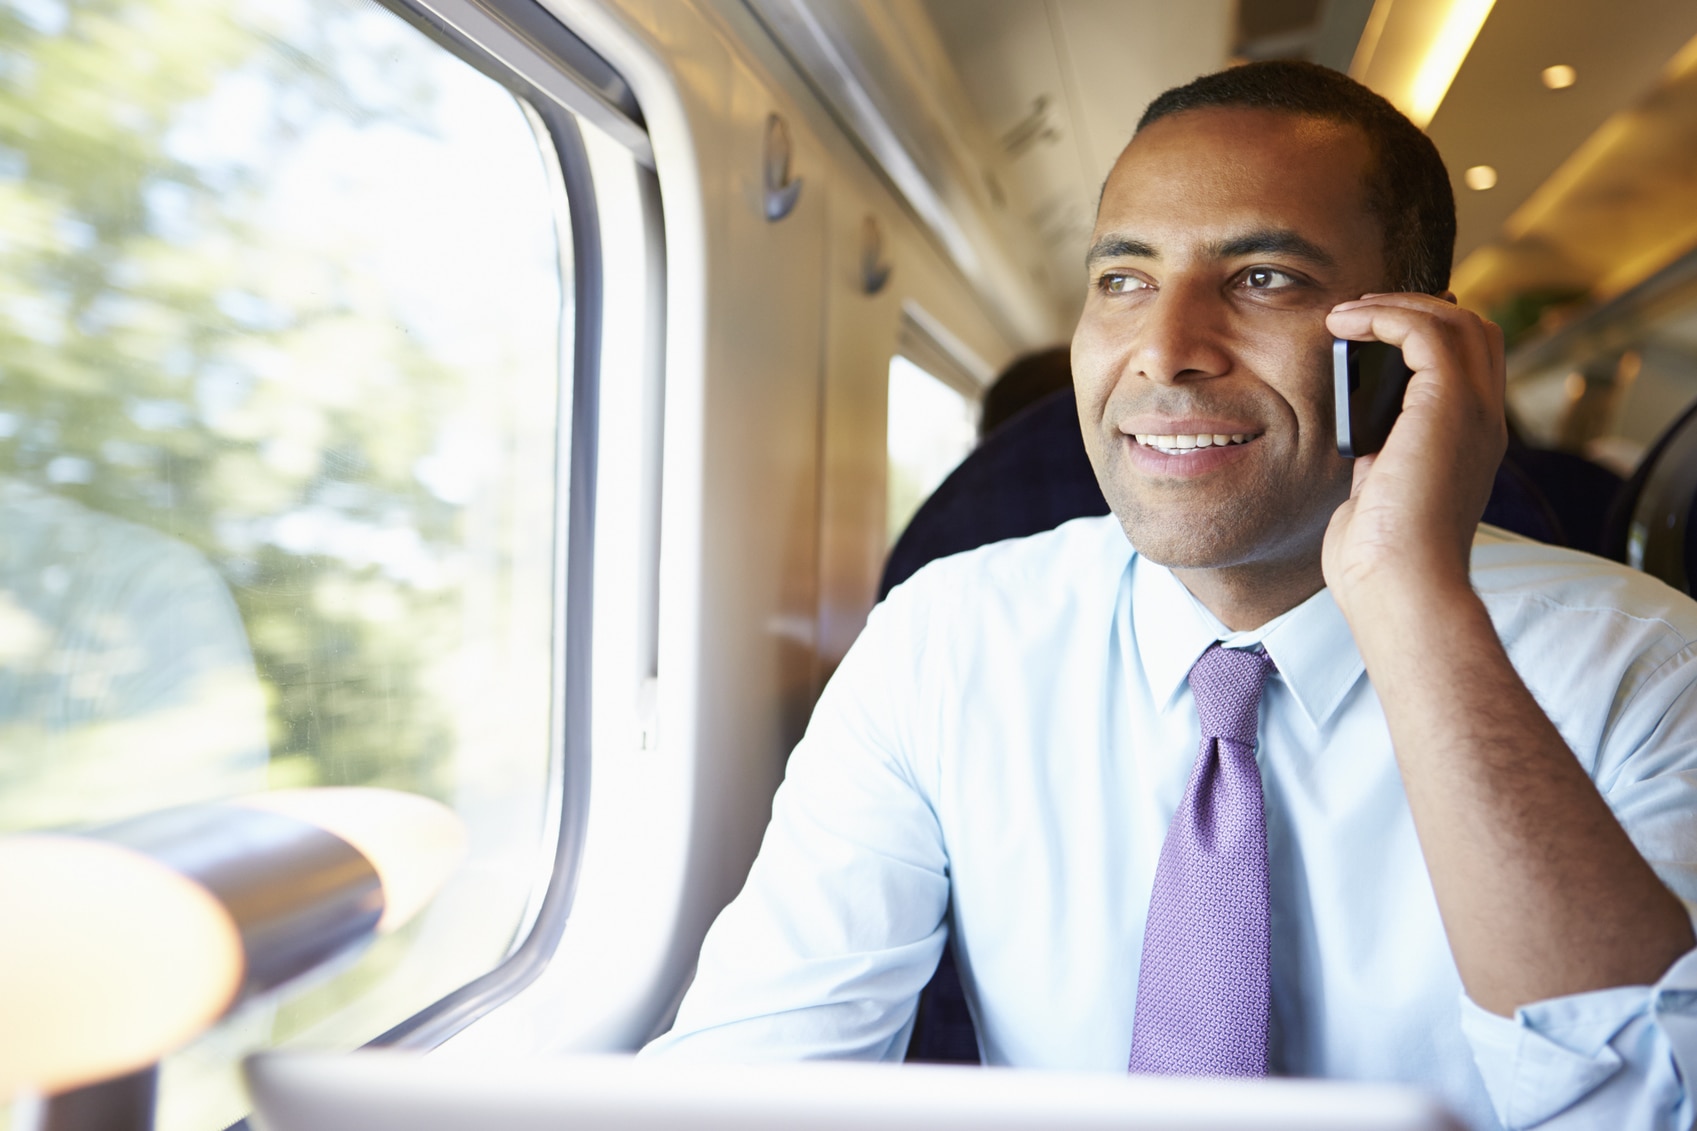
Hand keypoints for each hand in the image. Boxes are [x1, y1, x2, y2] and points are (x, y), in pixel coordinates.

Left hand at [1320, 293, 1505, 616]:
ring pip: (1456, 321)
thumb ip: (1383, 464)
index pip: (1468, 365)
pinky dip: (1384, 316)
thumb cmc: (1381, 561)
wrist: (1400, 587)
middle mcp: (1483, 422)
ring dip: (1396, 306)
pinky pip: (1426, 330)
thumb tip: (1365, 447)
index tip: (1367, 334)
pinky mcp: (1449, 405)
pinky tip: (1344, 324)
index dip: (1424, 336)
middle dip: (1413, 310)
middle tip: (1356, 315)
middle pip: (1472, 332)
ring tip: (1345, 313)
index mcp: (1470, 443)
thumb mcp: (1381, 497)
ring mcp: (1473, 412)